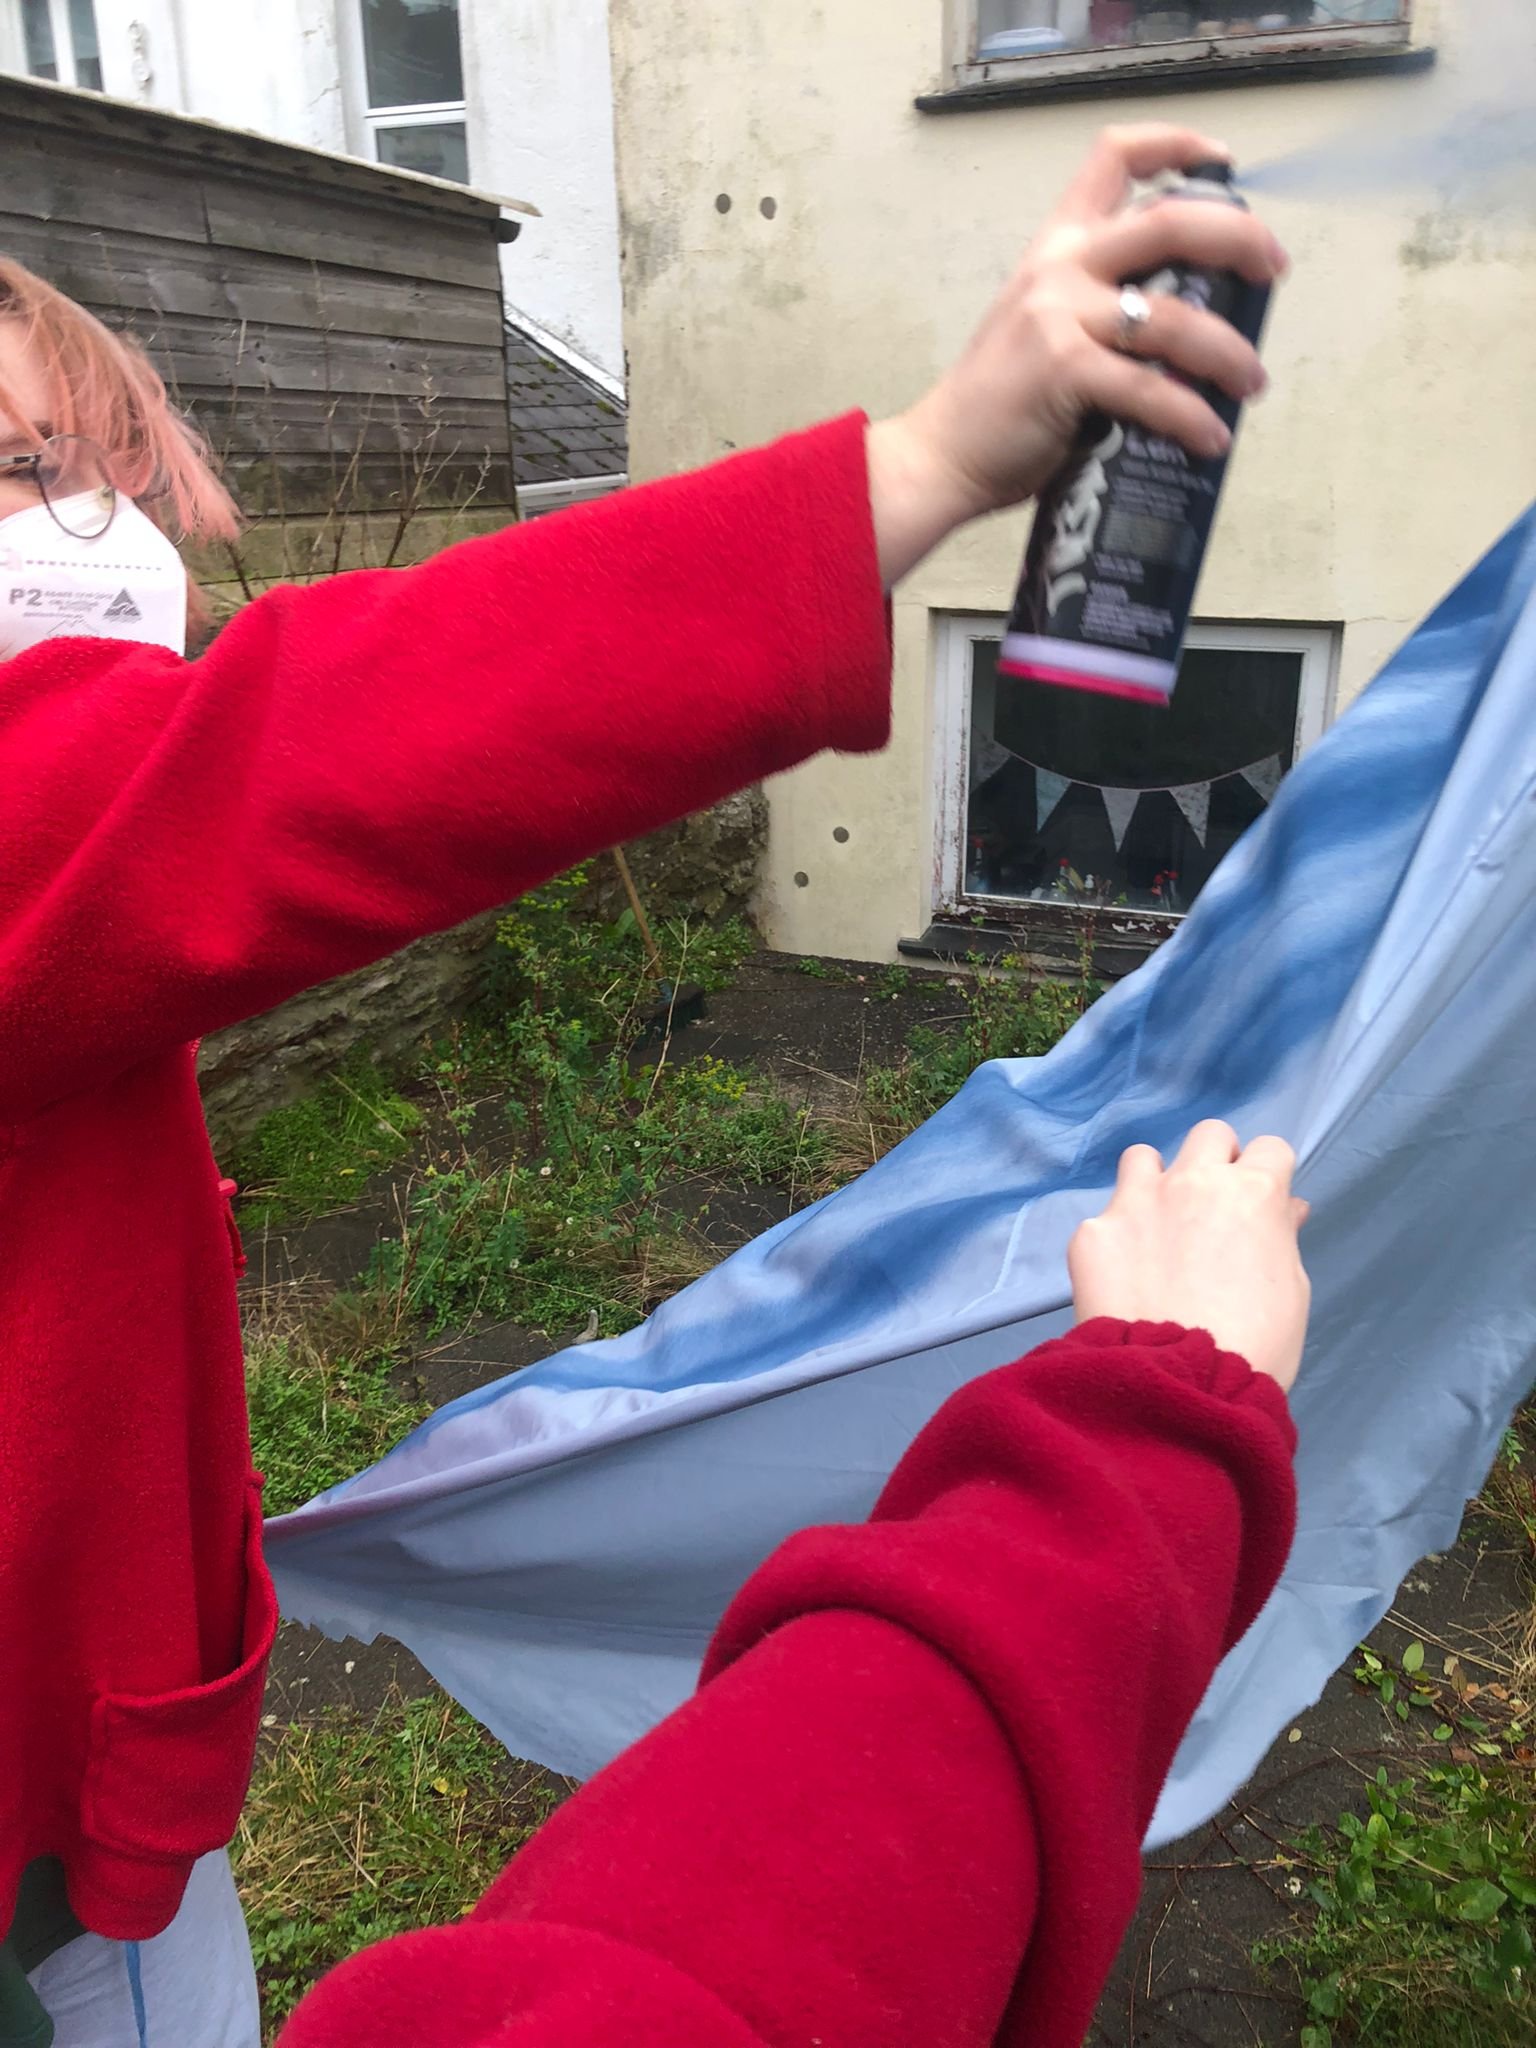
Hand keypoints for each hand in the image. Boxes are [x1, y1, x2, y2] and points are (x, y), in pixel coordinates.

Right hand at [866, 124, 1287, 585]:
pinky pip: (1151, 389)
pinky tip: (1209, 436)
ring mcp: (1060, 317)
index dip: (1177, 145)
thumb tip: (1187, 326)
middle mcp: (1060, 268)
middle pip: (1170, 221)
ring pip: (1174, 317)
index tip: (1222, 163)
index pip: (1114, 157)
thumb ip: (1102, 306)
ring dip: (1229, 352)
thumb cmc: (999, 404)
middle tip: (1271, 272)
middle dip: (1239, 240)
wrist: (943, 454)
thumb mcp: (1043, 326)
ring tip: (1250, 383)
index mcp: (1056, 247)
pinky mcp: (1064, 371)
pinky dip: (1191, 416)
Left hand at [1067, 1121, 1311, 1391]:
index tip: (1260, 1202)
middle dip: (1215, 1163)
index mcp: (1253, 1193)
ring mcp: (1136, 1201)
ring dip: (1154, 1182)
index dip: (1267, 1175)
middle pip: (1209, 1136)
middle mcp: (1193, 1182)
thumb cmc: (1255, 1347)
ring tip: (1155, 1227)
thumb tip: (1283, 1209)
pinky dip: (1116, 1240)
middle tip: (1211, 1208)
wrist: (1180, 1386)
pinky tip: (1121, 1278)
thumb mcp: (1292, 1292)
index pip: (1270, 1148)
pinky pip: (1105, 1219)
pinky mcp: (1093, 1232)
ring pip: (1143, 1158)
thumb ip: (1281, 1237)